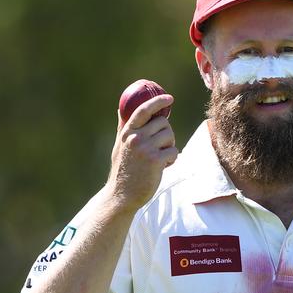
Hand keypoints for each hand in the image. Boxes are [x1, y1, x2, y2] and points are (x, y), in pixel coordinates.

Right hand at [106, 94, 176, 210]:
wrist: (122, 195)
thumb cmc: (122, 170)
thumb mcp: (119, 146)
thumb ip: (123, 127)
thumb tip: (121, 109)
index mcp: (127, 132)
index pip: (143, 110)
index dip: (158, 101)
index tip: (169, 98)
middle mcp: (135, 138)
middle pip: (163, 123)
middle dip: (166, 132)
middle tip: (161, 145)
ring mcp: (145, 149)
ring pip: (170, 136)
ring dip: (169, 146)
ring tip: (160, 157)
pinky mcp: (156, 161)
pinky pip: (174, 151)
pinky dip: (172, 159)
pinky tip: (162, 167)